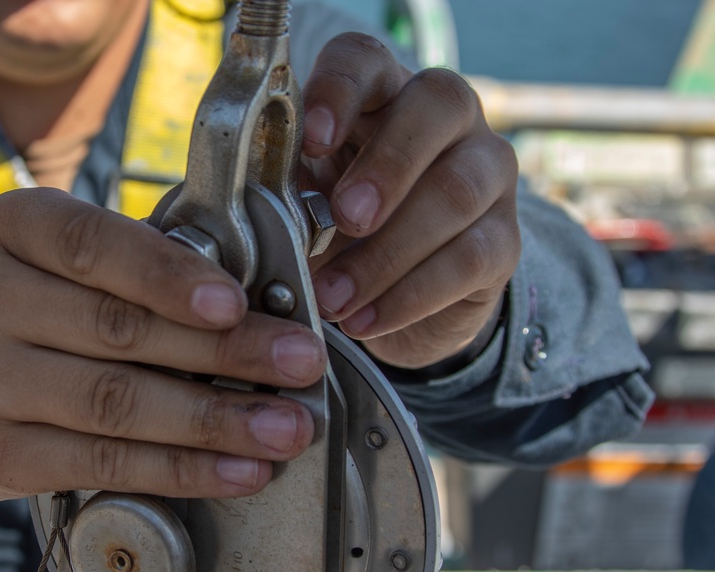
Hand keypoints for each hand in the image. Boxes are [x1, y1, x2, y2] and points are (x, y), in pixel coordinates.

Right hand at [0, 189, 325, 500]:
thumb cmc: (23, 303)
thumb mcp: (56, 255)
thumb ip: (136, 264)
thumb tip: (251, 305)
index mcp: (9, 228)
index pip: (94, 246)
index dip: (169, 275)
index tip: (237, 301)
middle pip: (118, 331)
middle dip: (225, 351)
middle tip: (299, 364)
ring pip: (116, 405)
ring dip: (215, 420)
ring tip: (284, 427)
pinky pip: (102, 465)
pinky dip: (180, 470)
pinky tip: (235, 469)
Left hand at [301, 33, 520, 368]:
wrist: (398, 299)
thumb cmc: (341, 231)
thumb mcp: (306, 206)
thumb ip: (289, 196)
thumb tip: (257, 210)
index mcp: (381, 94)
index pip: (365, 61)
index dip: (338, 91)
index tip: (311, 138)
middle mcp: (447, 120)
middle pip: (438, 104)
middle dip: (388, 163)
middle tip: (345, 217)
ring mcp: (486, 175)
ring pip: (456, 191)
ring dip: (387, 251)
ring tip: (334, 297)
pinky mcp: (503, 240)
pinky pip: (468, 260)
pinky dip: (408, 296)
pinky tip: (365, 320)